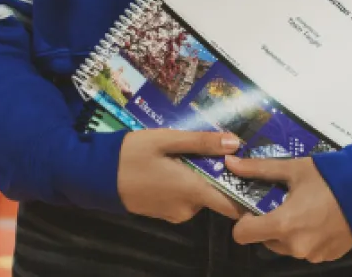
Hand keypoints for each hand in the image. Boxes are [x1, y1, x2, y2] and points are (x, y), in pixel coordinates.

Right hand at [118, 129, 244, 223]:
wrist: (97, 176)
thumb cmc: (131, 154)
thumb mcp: (166, 140)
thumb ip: (201, 142)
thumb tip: (235, 142)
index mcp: (192, 190)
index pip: (232, 203)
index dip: (246, 192)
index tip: (254, 175)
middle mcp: (188, 208)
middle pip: (215, 193)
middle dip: (216, 173)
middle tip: (209, 147)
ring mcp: (175, 213)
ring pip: (199, 194)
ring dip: (198, 176)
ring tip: (185, 153)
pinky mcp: (164, 213)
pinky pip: (184, 198)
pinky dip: (184, 184)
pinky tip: (171, 165)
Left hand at [225, 155, 351, 262]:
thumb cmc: (330, 177)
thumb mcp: (293, 169)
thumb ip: (258, 169)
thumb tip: (230, 163)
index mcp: (283, 225)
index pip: (242, 235)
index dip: (243, 220)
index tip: (255, 205)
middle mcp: (295, 246)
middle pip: (265, 240)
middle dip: (268, 223)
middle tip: (283, 201)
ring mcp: (313, 254)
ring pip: (285, 246)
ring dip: (287, 232)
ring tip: (303, 208)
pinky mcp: (328, 256)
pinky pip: (306, 250)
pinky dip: (306, 237)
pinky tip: (318, 218)